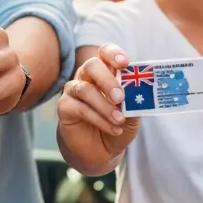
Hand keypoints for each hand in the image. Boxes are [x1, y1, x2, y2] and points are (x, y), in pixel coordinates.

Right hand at [58, 44, 138, 159]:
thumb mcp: (134, 113)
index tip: (124, 63)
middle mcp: (87, 77)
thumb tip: (138, 91)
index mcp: (106, 71)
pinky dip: (98, 119)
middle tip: (120, 98)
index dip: (113, 54)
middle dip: (107, 81)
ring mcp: (74, 90)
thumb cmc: (118, 124)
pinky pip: (79, 108)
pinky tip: (113, 129)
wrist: (103, 149)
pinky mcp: (64, 107)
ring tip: (120, 120)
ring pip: (84, 89)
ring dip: (104, 106)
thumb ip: (135, 100)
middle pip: (92, 65)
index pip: (105, 53)